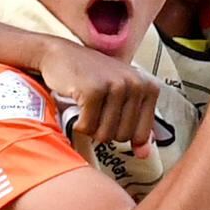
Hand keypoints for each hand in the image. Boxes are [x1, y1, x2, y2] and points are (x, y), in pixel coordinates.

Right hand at [38, 36, 160, 153]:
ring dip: (90, 128)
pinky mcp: (94, 90)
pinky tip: (76, 107)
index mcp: (149, 88)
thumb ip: (136, 124)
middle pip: (122, 136)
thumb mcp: (121, 96)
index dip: (122, 134)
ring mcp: (116, 86)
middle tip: (95, 112)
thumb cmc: (91, 77)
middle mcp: (136, 84)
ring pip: (104, 134)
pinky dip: (77, 124)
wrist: (60, 54)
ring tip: (86, 109)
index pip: (141, 134)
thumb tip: (144, 154)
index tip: (111, 119)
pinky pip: (87, 127)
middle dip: (104, 130)